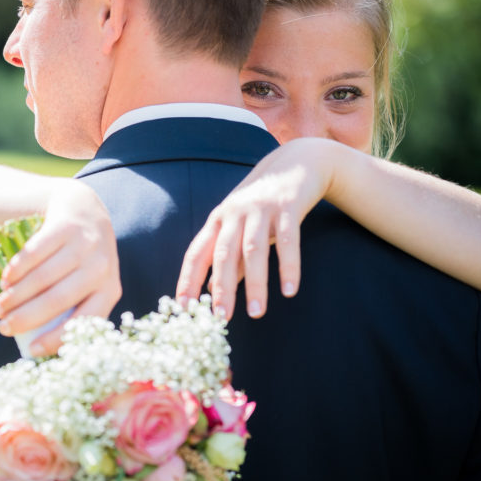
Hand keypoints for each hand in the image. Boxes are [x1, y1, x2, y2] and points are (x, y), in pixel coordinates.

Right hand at [0, 181, 120, 355]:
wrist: (83, 208)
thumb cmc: (81, 260)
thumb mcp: (87, 283)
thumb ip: (70, 307)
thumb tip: (36, 344)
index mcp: (110, 289)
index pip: (84, 321)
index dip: (57, 338)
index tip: (31, 350)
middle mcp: (101, 267)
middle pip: (57, 300)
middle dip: (25, 318)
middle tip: (2, 327)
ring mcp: (84, 244)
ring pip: (42, 278)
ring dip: (15, 296)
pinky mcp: (65, 225)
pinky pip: (35, 252)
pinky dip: (16, 270)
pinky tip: (5, 280)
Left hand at [175, 138, 339, 319]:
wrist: (296, 162)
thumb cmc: (263, 203)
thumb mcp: (241, 227)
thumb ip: (229, 258)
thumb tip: (214, 291)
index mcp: (217, 220)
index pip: (196, 253)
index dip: (188, 280)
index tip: (183, 307)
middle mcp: (234, 213)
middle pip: (223, 254)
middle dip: (221, 288)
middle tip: (221, 318)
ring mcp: (261, 209)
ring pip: (254, 250)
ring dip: (255, 284)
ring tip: (257, 313)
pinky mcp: (288, 207)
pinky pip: (289, 241)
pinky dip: (288, 266)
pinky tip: (289, 290)